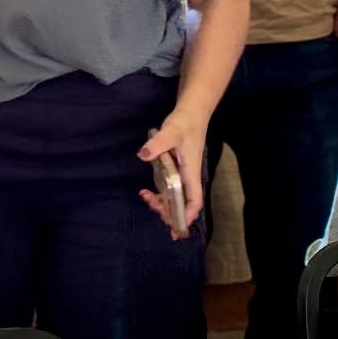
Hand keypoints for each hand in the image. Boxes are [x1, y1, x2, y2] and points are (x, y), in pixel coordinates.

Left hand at [136, 110, 204, 239]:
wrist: (191, 112)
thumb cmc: (185, 123)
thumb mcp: (171, 132)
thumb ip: (157, 144)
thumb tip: (143, 155)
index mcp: (191, 173)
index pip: (194, 201)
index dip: (187, 215)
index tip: (175, 226)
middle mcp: (188, 177)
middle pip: (183, 204)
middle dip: (169, 212)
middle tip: (152, 207)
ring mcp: (182, 174)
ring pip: (175, 198)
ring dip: (163, 204)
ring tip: (146, 198)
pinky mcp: (175, 169)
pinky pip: (169, 189)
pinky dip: (159, 194)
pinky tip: (146, 192)